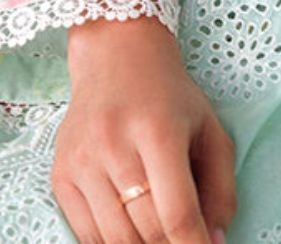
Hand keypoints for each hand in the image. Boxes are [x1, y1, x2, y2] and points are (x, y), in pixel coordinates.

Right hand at [53, 15, 235, 243]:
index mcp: (159, 130)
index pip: (176, 213)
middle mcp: (115, 146)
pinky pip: (86, 235)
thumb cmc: (169, 96)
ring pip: (114, 240)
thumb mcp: (209, 128)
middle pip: (145, 231)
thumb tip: (215, 241)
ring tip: (159, 237)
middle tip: (183, 240)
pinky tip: (131, 232)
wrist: (116, 56)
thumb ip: (220, 187)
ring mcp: (82, 162)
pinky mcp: (60, 176)